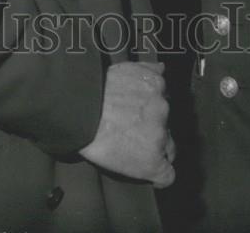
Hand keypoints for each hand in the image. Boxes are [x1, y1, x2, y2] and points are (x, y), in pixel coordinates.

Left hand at [80, 61, 174, 187]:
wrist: (81, 104)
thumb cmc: (90, 136)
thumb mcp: (116, 168)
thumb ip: (144, 167)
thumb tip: (152, 163)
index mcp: (153, 160)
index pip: (168, 171)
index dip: (158, 164)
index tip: (150, 157)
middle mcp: (163, 132)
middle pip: (168, 138)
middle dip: (154, 135)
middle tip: (133, 128)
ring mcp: (161, 104)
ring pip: (164, 108)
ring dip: (152, 109)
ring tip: (129, 105)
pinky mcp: (155, 81)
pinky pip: (160, 78)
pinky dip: (151, 82)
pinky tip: (136, 84)